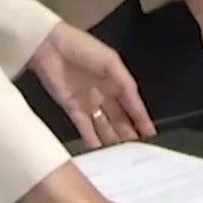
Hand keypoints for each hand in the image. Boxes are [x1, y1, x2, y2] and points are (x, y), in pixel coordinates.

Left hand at [27, 23, 154, 147]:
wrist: (50, 47)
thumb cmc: (83, 48)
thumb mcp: (110, 61)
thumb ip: (124, 82)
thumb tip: (136, 103)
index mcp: (116, 80)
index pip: (132, 104)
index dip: (141, 119)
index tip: (151, 135)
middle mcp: (105, 93)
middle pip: (119, 118)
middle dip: (128, 133)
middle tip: (137, 151)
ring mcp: (88, 101)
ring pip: (104, 125)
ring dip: (112, 139)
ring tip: (121, 155)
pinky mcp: (72, 107)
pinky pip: (85, 127)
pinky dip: (91, 139)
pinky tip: (99, 151)